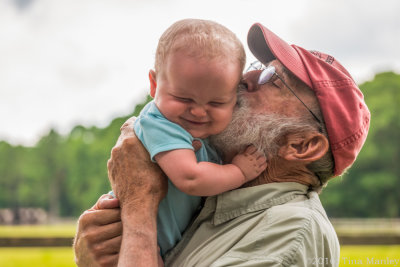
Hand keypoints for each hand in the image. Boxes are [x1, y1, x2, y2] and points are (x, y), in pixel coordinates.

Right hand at [73, 194, 121, 266]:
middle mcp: (90, 235)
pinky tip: (121, 250)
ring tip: (123, 238)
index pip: (118, 212)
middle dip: (126, 226)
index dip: (123, 214)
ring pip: (125, 239)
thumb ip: (104, 202)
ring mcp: (97, 251)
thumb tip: (117, 201)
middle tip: (125, 228)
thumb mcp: (93, 214)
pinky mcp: (105, 263)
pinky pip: (125, 252)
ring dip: (128, 238)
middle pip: (122, 225)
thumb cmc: (93, 230)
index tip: (121, 218)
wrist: (84, 259)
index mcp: (87, 219)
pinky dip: (126, 250)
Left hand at [107, 116, 167, 265]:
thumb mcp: (167, 166)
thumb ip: (177, 150)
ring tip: (142, 157)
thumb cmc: (153, 185)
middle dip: (136, 138)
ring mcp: (113, 161)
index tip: (147, 128)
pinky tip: (135, 169)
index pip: (131, 123)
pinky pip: (118, 160)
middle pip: (126, 135)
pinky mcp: (111, 172)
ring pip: (122, 148)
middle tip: (148, 142)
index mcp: (131, 141)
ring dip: (130, 150)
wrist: (138, 207)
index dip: (138, 124)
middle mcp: (118, 148)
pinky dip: (126, 161)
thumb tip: (198, 143)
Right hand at [231, 145, 266, 181]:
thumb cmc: (235, 166)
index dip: (254, 147)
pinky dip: (264, 164)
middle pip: (259, 152)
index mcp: (247, 154)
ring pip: (263, 159)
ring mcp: (255, 165)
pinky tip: (263, 163)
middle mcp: (252, 159)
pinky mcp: (258, 171)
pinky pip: (264, 166)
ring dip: (263, 158)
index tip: (254, 148)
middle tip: (258, 153)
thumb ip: (242, 152)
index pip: (253, 147)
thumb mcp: (237, 156)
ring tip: (261, 158)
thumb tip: (245, 149)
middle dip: (259, 152)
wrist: (236, 175)